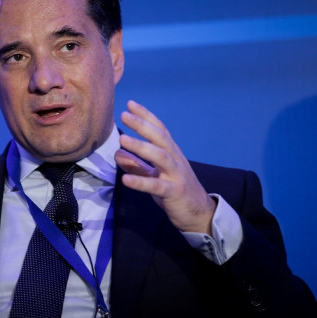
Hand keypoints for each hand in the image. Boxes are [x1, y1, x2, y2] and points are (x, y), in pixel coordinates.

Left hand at [114, 101, 215, 234]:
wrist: (199, 214)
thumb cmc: (175, 190)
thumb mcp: (154, 176)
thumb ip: (137, 165)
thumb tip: (117, 154)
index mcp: (171, 153)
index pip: (159, 129)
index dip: (146, 116)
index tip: (130, 104)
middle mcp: (175, 159)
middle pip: (160, 138)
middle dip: (142, 125)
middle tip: (124, 114)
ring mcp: (176, 175)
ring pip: (160, 157)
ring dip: (141, 147)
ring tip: (122, 139)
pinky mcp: (174, 192)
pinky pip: (156, 186)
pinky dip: (141, 182)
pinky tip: (125, 180)